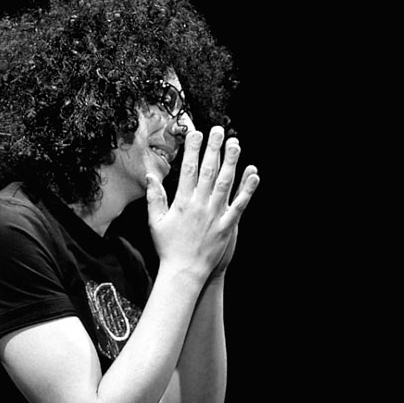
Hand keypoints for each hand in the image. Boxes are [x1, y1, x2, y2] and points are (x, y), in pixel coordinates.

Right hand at [146, 127, 258, 280]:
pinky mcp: (227, 226)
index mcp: (182, 202)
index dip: (193, 149)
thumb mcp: (155, 222)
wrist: (184, 272)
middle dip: (214, 148)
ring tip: (236, 144)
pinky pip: (239, 205)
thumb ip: (154, 197)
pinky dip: (247, 190)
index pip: (188, 169)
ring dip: (231, 162)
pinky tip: (253, 175)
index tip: (196, 132)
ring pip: (225, 183)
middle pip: (208, 171)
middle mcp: (199, 205)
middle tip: (219, 130)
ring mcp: (215, 215)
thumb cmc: (168, 247)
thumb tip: (150, 176)